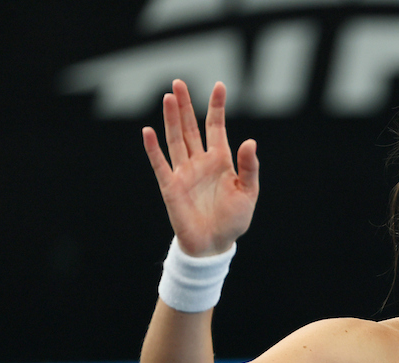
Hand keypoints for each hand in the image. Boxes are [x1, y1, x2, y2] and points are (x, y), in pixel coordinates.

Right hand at [142, 79, 258, 256]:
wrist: (214, 244)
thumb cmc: (233, 220)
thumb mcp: (248, 193)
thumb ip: (248, 168)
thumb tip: (250, 142)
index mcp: (221, 161)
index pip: (216, 127)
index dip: (217, 107)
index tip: (219, 85)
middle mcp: (200, 162)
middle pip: (191, 128)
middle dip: (186, 105)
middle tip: (179, 83)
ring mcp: (184, 172)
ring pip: (176, 139)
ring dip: (171, 119)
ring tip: (168, 97)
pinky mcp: (170, 186)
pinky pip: (160, 164)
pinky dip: (153, 149)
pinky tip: (148, 131)